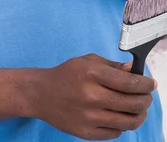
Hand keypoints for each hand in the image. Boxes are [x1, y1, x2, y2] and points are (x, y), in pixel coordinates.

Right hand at [35, 54, 155, 139]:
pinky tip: (119, 116)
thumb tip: (136, 71)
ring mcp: (89, 117)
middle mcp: (92, 96)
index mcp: (92, 74)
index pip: (130, 83)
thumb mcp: (88, 61)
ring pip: (129, 122)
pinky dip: (122, 125)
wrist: (41, 94)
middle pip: (133, 104)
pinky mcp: (86, 133)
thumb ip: (113, 66)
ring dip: (139, 115)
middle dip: (146, 100)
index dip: (146, 85)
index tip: (152, 84)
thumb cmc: (66, 74)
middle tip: (147, 96)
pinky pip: (116, 133)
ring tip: (138, 109)